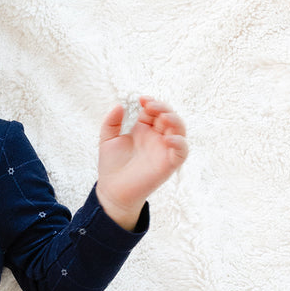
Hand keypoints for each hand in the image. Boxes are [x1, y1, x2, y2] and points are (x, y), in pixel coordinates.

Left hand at [96, 98, 187, 229]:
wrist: (113, 191)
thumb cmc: (112, 166)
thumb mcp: (107, 140)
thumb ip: (111, 122)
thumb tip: (120, 105)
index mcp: (144, 130)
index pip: (154, 110)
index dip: (151, 102)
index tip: (141, 99)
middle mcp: (156, 137)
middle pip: (169, 116)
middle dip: (162, 107)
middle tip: (149, 106)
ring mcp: (164, 150)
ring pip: (179, 130)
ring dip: (174, 120)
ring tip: (161, 117)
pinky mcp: (169, 164)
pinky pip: (182, 151)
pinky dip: (179, 143)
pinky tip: (167, 139)